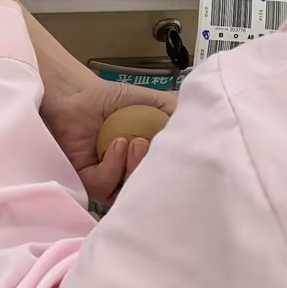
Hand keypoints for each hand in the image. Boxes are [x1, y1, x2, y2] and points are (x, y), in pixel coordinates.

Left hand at [40, 80, 176, 205]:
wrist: (81, 92)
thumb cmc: (116, 100)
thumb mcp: (159, 105)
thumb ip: (181, 117)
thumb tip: (205, 130)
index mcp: (149, 164)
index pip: (167, 182)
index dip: (175, 174)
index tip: (181, 153)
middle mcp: (130, 177)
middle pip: (148, 194)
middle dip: (155, 174)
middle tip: (152, 145)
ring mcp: (109, 181)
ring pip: (126, 195)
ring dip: (134, 169)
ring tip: (135, 142)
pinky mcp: (86, 180)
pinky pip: (103, 186)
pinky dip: (113, 167)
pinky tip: (117, 144)